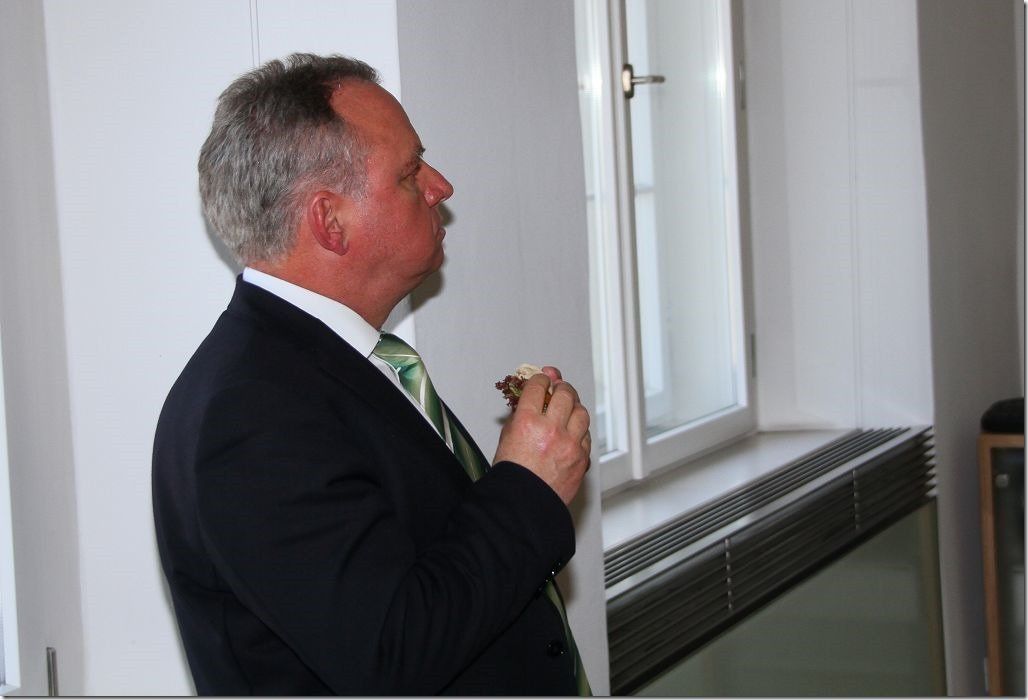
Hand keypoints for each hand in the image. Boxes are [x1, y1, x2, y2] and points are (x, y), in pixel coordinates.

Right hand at [493, 367, 590, 504]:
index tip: (542, 379)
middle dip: (562, 387)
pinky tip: (574, 429)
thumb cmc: (512, 474)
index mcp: (528, 422)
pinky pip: (586, 435)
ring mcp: (570, 444)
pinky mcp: (581, 458)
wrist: (524, 504)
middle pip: (565, 394)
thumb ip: (520, 415)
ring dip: (575, 406)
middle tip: (559, 386)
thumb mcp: (507, 437)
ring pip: (581, 412)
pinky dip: (580, 429)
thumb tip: (532, 400)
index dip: (541, 379)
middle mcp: (551, 430)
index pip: (538, 386)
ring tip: (569, 406)